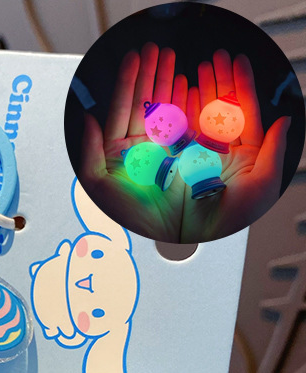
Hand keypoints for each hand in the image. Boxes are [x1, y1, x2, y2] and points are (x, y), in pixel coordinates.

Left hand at [80, 42, 187, 241]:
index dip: (128, 83)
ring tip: (168, 57)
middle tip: (153, 50)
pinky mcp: (186, 153)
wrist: (170, 231)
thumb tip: (86, 120)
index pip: (120, 111)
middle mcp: (140, 150)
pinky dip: (187, 99)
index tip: (134, 59)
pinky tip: (186, 81)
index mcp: (118, 154)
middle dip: (148, 74)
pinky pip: (186, 120)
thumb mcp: (99, 186)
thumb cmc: (132, 216)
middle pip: (143, 103)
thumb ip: (90, 152)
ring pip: (164, 107)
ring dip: (166, 81)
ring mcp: (163, 149)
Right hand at [180, 50, 290, 242]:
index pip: (240, 113)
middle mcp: (211, 153)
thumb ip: (274, 149)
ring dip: (193, 88)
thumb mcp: (264, 184)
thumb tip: (284, 121)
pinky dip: (171, 106)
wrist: (192, 238)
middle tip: (215, 57)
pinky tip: (176, 88)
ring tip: (196, 67)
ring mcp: (187, 155)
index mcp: (238, 157)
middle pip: (214, 108)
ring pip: (191, 113)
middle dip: (216, 81)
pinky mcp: (163, 161)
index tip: (238, 62)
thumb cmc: (228, 221)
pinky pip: (166, 127)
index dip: (240, 86)